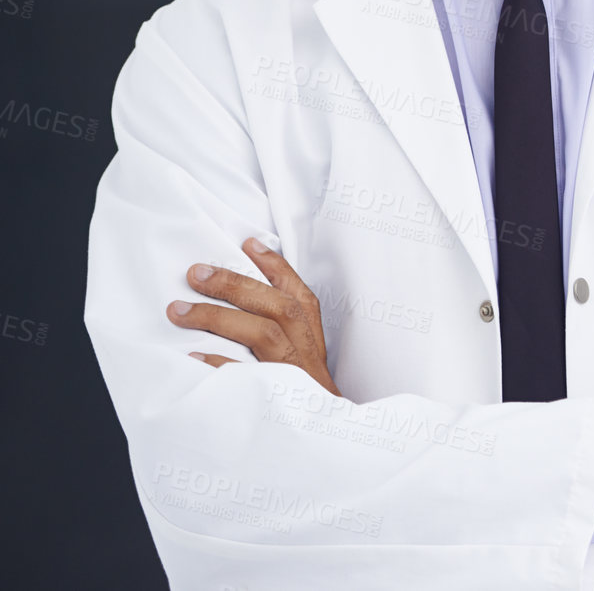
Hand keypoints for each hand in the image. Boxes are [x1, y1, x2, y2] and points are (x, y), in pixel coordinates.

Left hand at [167, 236, 341, 397]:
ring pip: (263, 334)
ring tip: (179, 310)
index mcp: (311, 333)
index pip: (297, 292)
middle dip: (235, 285)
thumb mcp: (301, 355)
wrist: (322, 442)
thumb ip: (279, 327)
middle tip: (196, 273)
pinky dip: (220, 365)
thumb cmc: (301, 393)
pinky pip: (246, 378)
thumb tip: (238, 297)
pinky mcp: (279, 398)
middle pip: (277, 306)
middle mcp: (307, 348)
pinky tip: (194, 358)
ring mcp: (295, 372)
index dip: (275, 266)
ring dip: (220, 317)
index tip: (248, 243)